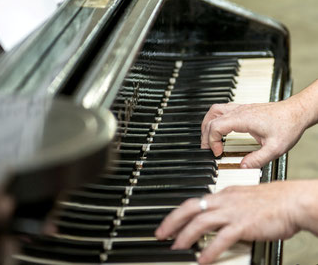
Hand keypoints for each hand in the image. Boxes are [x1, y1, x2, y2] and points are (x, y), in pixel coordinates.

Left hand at [155, 181, 309, 263]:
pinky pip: (222, 238)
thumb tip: (217, 217)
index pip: (195, 201)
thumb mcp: (244, 199)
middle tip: (161, 233)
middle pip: (191, 207)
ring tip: (176, 247)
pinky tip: (202, 260)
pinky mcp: (243, 225)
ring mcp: (233, 212)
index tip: (169, 222)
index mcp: (224, 194)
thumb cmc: (272, 201)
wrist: (291, 201)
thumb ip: (228, 206)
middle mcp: (224, 201)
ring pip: (201, 221)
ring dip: (186, 235)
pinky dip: (210, 250)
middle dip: (173, 221)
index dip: (179, 212)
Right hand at [201, 100, 306, 167]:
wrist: (297, 112)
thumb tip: (243, 166)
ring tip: (208, 138)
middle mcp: (239, 111)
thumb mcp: (275, 148)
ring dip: (207, 124)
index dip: (212, 141)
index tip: (218, 153)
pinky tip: (220, 129)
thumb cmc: (288, 125)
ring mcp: (240, 108)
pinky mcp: (243, 108)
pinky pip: (222, 110)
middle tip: (208, 149)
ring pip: (214, 111)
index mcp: (243, 119)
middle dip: (205, 135)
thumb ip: (257, 159)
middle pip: (211, 118)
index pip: (216, 126)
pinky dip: (216, 120)